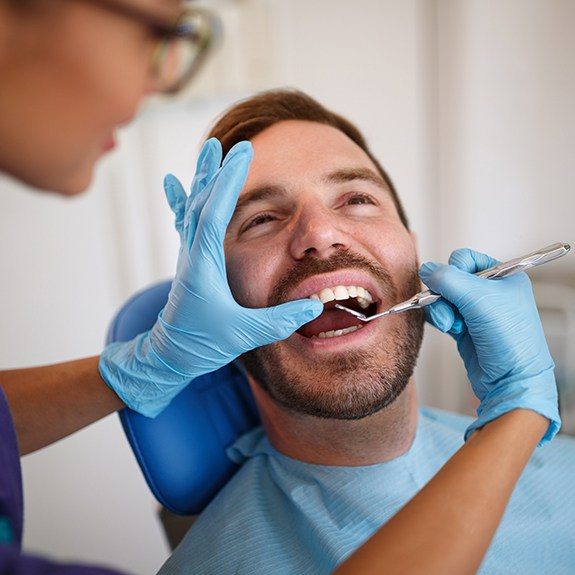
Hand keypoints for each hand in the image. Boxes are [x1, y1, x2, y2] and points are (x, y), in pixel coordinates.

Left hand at [99, 139, 321, 415]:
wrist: (169, 355)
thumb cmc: (202, 344)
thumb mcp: (244, 335)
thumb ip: (280, 320)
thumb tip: (315, 306)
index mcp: (203, 265)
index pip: (214, 213)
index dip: (228, 182)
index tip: (241, 153)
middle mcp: (192, 254)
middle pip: (202, 202)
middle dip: (217, 171)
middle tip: (230, 144)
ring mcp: (189, 256)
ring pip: (193, 208)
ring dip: (204, 179)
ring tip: (209, 151)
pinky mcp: (190, 261)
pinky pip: (186, 222)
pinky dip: (183, 199)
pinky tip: (174, 184)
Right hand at [419, 248, 559, 444]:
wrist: (511, 380)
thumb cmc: (510, 339)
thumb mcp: (478, 299)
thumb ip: (449, 280)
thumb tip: (426, 269)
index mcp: (503, 276)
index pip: (466, 259)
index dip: (454, 270)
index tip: (455, 287)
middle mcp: (489, 291)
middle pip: (450, 279)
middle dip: (444, 295)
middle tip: (452, 310)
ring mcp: (476, 310)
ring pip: (442, 298)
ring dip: (442, 310)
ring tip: (452, 325)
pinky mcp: (464, 327)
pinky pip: (441, 313)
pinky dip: (440, 320)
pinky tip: (450, 330)